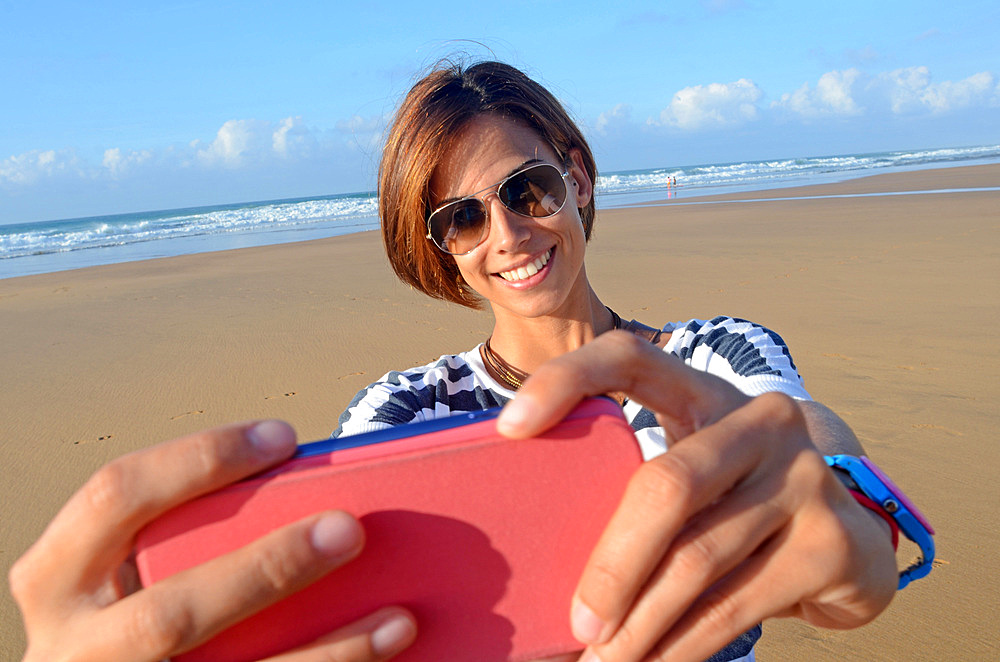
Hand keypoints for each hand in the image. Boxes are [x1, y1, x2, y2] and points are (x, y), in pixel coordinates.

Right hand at [10, 420, 416, 661]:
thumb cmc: (129, 612)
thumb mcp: (125, 572)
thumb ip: (188, 534)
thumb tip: (316, 494)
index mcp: (57, 578)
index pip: (116, 496)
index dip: (201, 459)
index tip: (284, 437)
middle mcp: (76, 650)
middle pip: (173, 612)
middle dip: (268, 569)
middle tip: (350, 529)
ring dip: (327, 652)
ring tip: (398, 619)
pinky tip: (382, 654)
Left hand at [497, 331, 896, 661]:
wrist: (853, 538)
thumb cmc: (739, 502)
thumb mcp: (696, 472)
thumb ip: (640, 482)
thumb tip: (541, 549)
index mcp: (707, 392)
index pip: (631, 357)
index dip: (567, 378)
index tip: (509, 428)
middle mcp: (762, 421)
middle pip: (666, 484)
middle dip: (612, 563)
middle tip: (575, 621)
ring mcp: (804, 478)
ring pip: (698, 559)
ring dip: (640, 624)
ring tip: (600, 661)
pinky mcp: (831, 542)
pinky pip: (735, 605)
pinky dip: (682, 647)